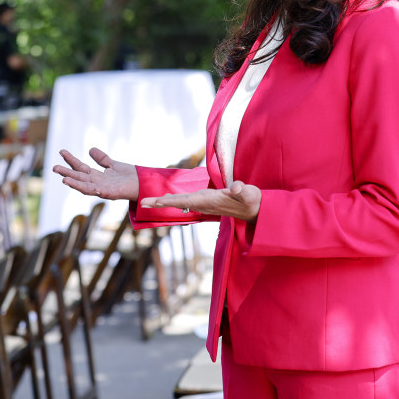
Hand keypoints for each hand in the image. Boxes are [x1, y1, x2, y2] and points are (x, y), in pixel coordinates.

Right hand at [53, 147, 138, 200]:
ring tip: (63, 179)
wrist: (143, 183)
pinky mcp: (111, 193)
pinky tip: (85, 186)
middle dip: (66, 173)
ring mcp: (103, 189)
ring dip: (74, 184)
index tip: (61, 151)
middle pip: (79, 177)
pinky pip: (99, 192)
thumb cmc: (129, 176)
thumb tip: (90, 150)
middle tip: (53, 168)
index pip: (80, 167)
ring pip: (85, 186)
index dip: (71, 160)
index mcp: (97, 176)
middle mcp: (97, 183)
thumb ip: (102, 159)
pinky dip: (91, 190)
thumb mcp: (113, 164)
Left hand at [140, 180, 261, 221]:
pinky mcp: (205, 202)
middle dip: (161, 203)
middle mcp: (203, 204)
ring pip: (180, 203)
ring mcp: (203, 204)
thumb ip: (242, 190)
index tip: (157, 201)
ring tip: (147, 202)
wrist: (256, 210)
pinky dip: (173, 200)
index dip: (172, 201)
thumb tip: (235, 188)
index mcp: (210, 201)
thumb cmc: (252, 200)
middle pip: (178, 203)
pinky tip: (166, 198)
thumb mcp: (250, 193)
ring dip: (164, 202)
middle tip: (142, 203)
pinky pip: (185, 201)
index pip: (187, 201)